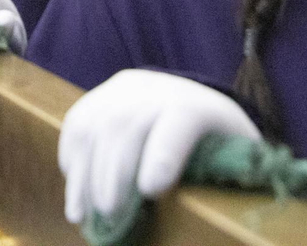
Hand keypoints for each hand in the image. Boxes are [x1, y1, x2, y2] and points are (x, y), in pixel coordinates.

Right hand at [58, 70, 260, 225]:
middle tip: (110, 213)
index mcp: (197, 106)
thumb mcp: (235, 157)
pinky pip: (77, 122)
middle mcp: (157, 89)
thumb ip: (226, 175)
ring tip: (82, 213)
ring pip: (95, 125)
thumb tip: (223, 217)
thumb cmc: (218, 143)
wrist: (194, 99)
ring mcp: (123, 89)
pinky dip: (71, 157)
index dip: (164, 154)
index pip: (180, 122)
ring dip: (83, 173)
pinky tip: (74, 188)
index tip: (151, 190)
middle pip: (127, 125)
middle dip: (113, 173)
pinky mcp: (100, 95)